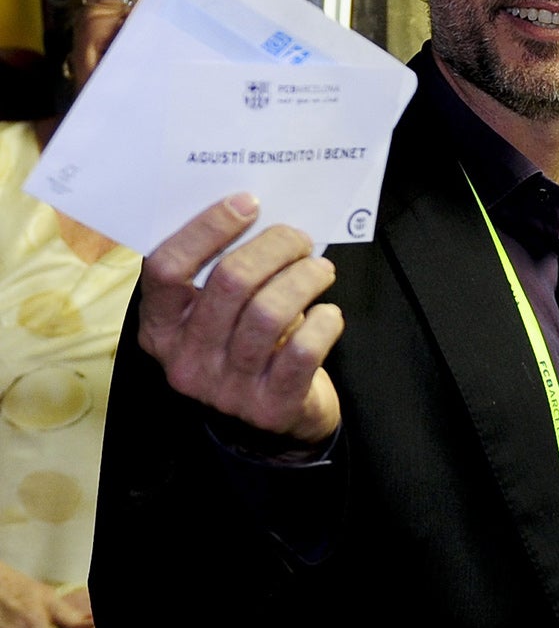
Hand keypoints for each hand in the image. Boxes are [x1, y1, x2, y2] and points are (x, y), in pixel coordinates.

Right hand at [138, 195, 342, 444]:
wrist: (273, 424)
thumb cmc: (248, 348)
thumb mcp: (219, 314)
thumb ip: (222, 273)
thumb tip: (256, 211)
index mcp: (160, 328)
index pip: (166, 268)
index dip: (207, 228)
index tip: (248, 203)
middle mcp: (185, 360)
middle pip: (230, 282)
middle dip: (274, 247)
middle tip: (299, 238)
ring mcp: (226, 388)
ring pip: (270, 312)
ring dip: (304, 279)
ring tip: (320, 269)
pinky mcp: (270, 407)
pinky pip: (303, 350)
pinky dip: (325, 322)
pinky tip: (329, 313)